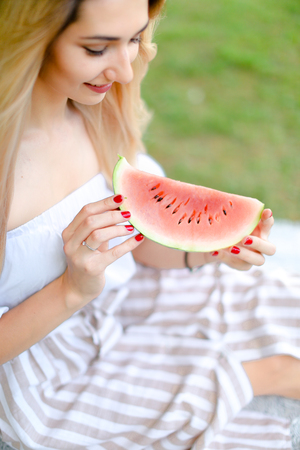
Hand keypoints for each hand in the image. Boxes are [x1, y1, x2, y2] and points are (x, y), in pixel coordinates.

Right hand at [60, 194, 142, 308]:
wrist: (77, 288)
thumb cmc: (87, 259)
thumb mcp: (90, 240)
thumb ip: (100, 225)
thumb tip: (121, 207)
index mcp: (69, 232)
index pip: (86, 211)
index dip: (104, 202)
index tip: (121, 198)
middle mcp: (71, 243)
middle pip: (91, 221)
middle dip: (112, 215)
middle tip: (129, 213)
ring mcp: (79, 257)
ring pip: (98, 234)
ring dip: (118, 229)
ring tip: (131, 227)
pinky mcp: (92, 268)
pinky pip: (113, 253)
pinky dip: (128, 244)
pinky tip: (138, 238)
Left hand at [211, 209, 275, 270]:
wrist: (218, 242)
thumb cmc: (230, 226)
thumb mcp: (232, 218)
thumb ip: (236, 211)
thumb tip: (231, 202)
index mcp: (261, 230)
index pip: (268, 223)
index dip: (268, 218)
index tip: (266, 212)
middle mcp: (261, 245)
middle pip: (271, 249)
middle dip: (258, 244)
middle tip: (244, 238)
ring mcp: (254, 257)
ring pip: (259, 260)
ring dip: (245, 254)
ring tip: (231, 248)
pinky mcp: (243, 265)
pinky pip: (238, 265)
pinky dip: (225, 258)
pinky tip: (215, 251)